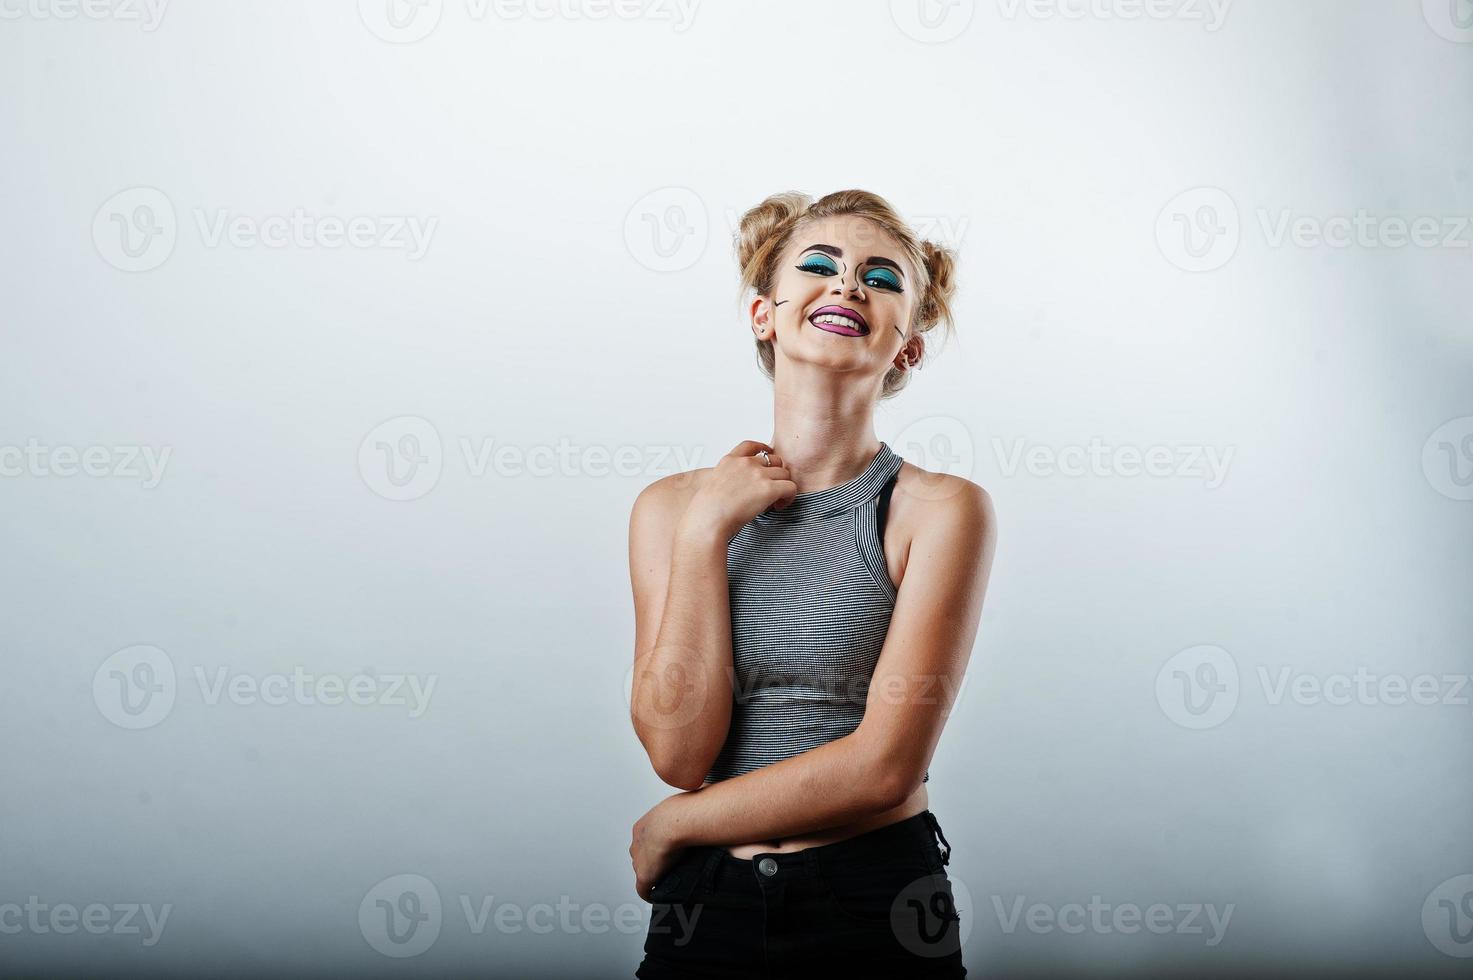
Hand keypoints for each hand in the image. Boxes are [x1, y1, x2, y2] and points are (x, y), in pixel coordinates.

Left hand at [630, 796, 687, 902]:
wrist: (676, 821)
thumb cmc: (682, 812)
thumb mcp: (681, 811)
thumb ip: (683, 819)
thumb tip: (702, 815)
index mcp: (642, 828)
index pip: (647, 843)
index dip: (657, 850)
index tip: (667, 854)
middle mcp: (637, 844)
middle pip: (643, 858)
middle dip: (654, 864)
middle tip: (670, 869)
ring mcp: (639, 860)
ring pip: (645, 872)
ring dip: (655, 877)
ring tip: (669, 880)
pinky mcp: (644, 875)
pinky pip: (644, 890)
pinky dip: (651, 894)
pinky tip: (659, 896)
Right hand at [679, 440, 797, 541]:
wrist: (708, 520)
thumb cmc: (707, 510)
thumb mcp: (712, 485)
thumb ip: (728, 479)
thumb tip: (738, 489)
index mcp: (730, 461)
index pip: (751, 446)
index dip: (764, 449)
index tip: (768, 455)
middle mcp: (746, 464)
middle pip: (774, 460)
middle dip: (775, 474)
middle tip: (771, 489)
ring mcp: (758, 475)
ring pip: (784, 474)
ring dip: (783, 486)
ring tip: (776, 501)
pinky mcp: (769, 489)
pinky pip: (791, 487)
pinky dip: (789, 497)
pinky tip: (779, 506)